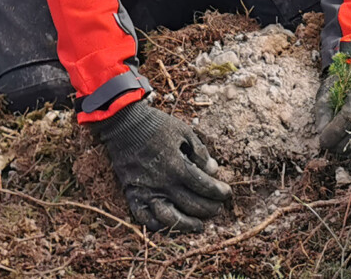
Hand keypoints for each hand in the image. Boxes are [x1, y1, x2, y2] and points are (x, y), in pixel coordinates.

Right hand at [91, 100, 231, 232]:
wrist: (124, 124)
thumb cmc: (156, 126)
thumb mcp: (184, 132)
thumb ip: (200, 153)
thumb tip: (213, 170)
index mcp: (178, 166)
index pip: (205, 186)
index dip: (219, 192)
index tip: (226, 193)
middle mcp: (163, 183)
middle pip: (192, 205)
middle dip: (209, 208)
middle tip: (217, 208)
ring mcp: (146, 191)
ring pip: (170, 218)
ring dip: (187, 224)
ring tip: (199, 225)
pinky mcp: (132, 194)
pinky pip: (144, 218)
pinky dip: (158, 225)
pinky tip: (170, 224)